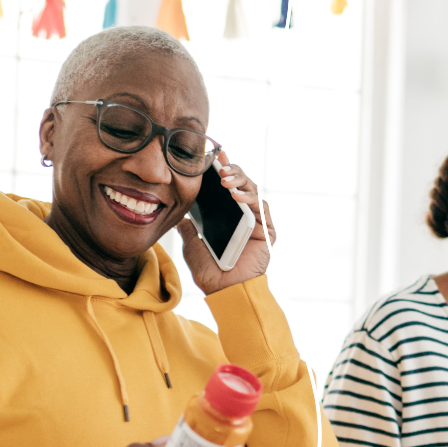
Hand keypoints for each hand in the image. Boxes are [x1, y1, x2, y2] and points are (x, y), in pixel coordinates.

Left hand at [177, 150, 276, 294]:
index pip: (226, 187)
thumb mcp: (192, 245)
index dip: (221, 169)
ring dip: (240, 181)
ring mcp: (257, 222)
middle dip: (232, 170)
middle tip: (219, 165)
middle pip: (242, 184)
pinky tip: (236, 196)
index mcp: (227, 216)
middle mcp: (243, 216)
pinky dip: (250, 199)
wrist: (224, 292)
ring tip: (225, 179)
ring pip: (253, 191)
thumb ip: (188, 229)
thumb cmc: (209, 272)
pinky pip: (261, 209)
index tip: (213, 155)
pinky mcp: (267, 231)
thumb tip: (180, 216)